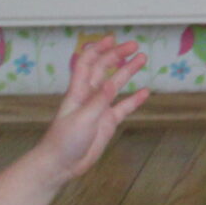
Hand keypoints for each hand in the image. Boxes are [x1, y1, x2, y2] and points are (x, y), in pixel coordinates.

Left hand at [38, 38, 147, 186]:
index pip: (87, 64)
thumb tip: (111, 83)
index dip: (98, 49)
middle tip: (134, 46)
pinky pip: (123, 107)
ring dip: (128, 72)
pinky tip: (145, 93)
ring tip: (142, 59)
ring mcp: (99, 109)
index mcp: (77, 92)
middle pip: (103, 70)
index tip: (113, 39)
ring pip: (115, 85)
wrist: (60, 165)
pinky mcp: (107, 122)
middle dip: (117, 55)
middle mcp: (89, 97)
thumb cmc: (64, 141)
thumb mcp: (82, 119)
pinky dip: (134, 99)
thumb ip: (98, 101)